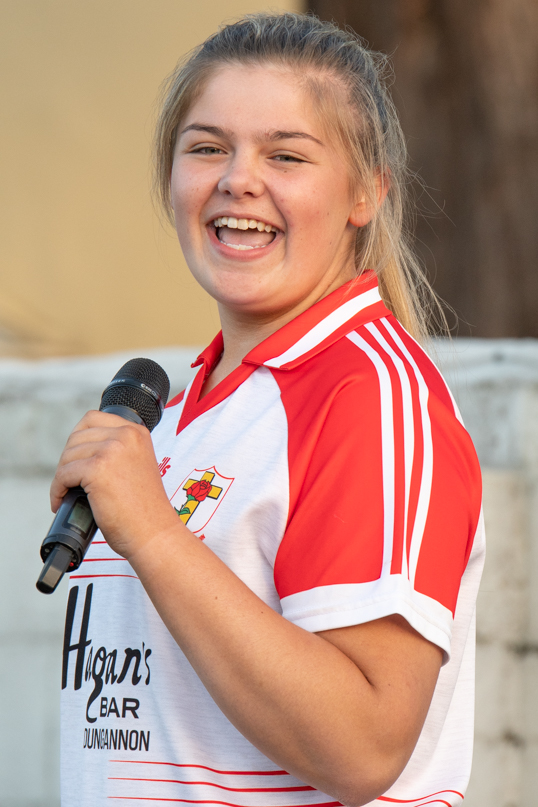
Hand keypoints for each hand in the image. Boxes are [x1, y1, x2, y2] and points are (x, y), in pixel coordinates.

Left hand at [50, 410, 176, 558]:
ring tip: (67, 493)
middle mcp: (126, 435)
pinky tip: (62, 501)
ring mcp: (112, 450)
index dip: (78, 439)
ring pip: (68, 456)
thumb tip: (80, 451)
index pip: (93, 419)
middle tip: (70, 481)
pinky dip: (57, 489)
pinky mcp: (98, 469)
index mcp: (136, 432)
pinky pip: (63, 474)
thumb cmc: (145, 509)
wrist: (154, 533)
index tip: (77, 459)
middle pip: (77, 436)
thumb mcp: (136, 465)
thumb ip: (117, 451)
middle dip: (69, 460)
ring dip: (62, 476)